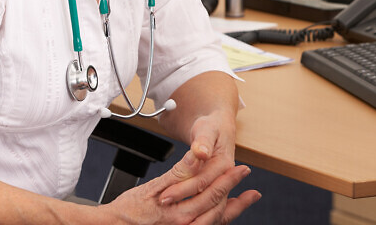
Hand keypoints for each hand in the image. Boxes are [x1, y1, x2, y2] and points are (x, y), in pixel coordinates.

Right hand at [104, 152, 259, 224]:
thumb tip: (198, 156)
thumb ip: (179, 173)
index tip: (241, 169)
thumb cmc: (128, 211)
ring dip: (233, 208)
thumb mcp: (153, 187)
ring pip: (215, 221)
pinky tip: (226, 211)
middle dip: (235, 191)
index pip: (212, 194)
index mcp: (179, 214)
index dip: (229, 180)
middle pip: (218, 208)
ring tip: (247, 197)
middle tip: (245, 175)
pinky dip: (219, 218)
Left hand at [158, 110, 237, 206]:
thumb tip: (201, 153)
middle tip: (161, 201)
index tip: (165, 194)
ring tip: (164, 205)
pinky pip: (201, 198)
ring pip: (202, 200)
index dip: (183, 189)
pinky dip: (188, 203)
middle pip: (202, 193)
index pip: (202, 181)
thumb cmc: (211, 128)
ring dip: (184, 204)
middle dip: (180, 198)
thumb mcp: (207, 129)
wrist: (218, 129)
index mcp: (225, 164)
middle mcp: (225, 177)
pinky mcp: (213, 187)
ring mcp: (220, 184)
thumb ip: (204, 141)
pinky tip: (173, 205)